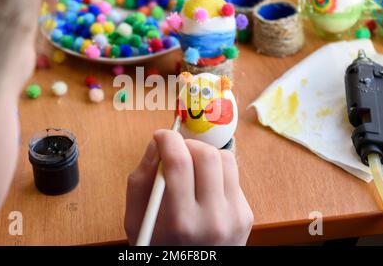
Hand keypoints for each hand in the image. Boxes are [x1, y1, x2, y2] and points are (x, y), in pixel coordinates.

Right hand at [125, 129, 252, 244]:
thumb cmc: (158, 246)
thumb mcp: (136, 219)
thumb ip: (142, 178)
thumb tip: (157, 143)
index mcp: (179, 221)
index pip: (179, 162)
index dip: (168, 139)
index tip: (162, 136)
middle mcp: (212, 219)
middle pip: (207, 155)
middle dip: (188, 144)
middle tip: (177, 150)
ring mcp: (234, 217)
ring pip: (226, 159)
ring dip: (205, 155)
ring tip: (192, 167)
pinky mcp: (246, 215)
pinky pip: (234, 176)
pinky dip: (217, 172)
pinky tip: (205, 186)